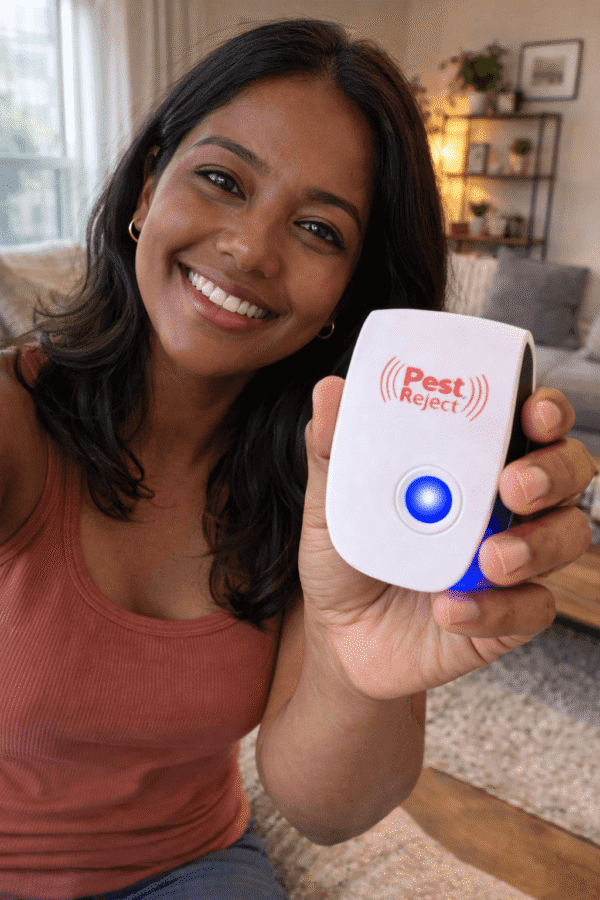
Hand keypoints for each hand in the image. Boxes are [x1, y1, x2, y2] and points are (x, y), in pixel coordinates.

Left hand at [299, 379, 596, 699]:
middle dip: (553, 472)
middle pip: (567, 471)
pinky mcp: (511, 614)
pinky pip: (532, 607)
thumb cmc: (348, 557)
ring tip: (491, 559)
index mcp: (471, 462)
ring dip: (537, 544)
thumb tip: (329, 393)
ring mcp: (514, 558)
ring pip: (567, 536)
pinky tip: (451, 610)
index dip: (545, 409)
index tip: (533, 410)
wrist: (340, 635)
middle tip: (513, 485)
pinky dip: (497, 609)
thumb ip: (335, 450)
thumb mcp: (332, 501)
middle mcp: (504, 504)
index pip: (528, 421)